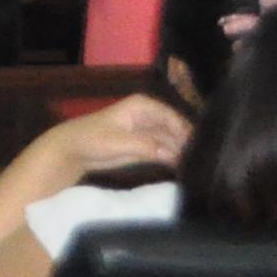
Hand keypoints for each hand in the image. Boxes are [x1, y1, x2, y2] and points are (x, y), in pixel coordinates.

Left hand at [40, 95, 190, 177]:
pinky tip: (186, 170)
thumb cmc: (92, 139)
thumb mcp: (119, 142)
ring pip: (173, 142)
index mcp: (144, 106)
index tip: (201, 148)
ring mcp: (149, 132)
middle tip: (203, 162)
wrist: (72, 151)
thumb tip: (173, 154)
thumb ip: (146, 146)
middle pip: (176, 129)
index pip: (173, 117)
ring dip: (183, 153)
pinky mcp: (146, 147)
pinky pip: (166, 152)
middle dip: (188, 144)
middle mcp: (150, 116)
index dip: (187, 132)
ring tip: (198, 168)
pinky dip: (174, 160)